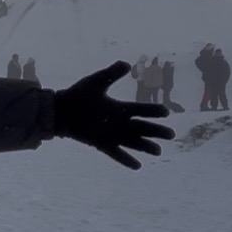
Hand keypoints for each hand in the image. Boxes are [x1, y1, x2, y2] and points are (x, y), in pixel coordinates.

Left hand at [53, 61, 174, 168]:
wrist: (60, 111)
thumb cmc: (77, 96)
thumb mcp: (96, 82)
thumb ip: (111, 74)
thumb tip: (127, 64)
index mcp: (119, 108)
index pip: (141, 110)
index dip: (153, 111)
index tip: (166, 112)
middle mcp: (118, 123)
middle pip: (142, 128)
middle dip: (156, 131)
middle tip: (172, 135)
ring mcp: (110, 134)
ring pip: (132, 142)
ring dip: (145, 146)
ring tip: (158, 151)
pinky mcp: (101, 144)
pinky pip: (116, 153)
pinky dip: (126, 160)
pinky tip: (138, 166)